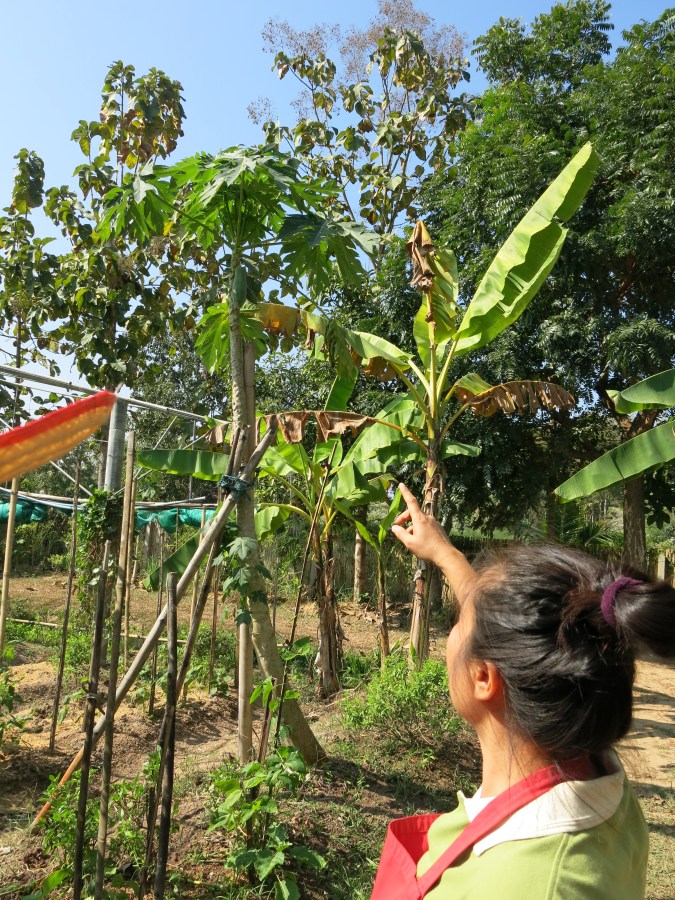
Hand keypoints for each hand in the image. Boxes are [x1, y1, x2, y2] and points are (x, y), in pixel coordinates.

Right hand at [392, 483, 477, 598]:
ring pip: (419, 521)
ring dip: (412, 527)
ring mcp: (434, 522)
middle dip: (404, 519)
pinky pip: (425, 525)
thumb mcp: (410, 543)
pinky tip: (419, 541)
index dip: (405, 493)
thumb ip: (401, 534)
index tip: (401, 484)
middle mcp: (428, 518)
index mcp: (420, 519)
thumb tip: (394, 528)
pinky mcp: (438, 528)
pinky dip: (419, 529)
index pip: (411, 502)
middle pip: (413, 513)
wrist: (446, 555)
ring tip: (409, 540)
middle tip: (397, 528)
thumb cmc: (427, 549)